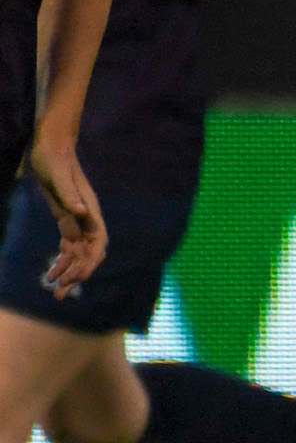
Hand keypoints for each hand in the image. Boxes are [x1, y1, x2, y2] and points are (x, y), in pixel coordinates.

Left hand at [27, 138, 98, 294]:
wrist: (52, 148)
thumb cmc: (55, 160)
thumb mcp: (59, 177)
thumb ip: (71, 195)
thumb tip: (82, 212)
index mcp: (90, 212)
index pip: (97, 244)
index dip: (89, 262)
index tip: (76, 277)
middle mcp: (87, 220)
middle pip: (88, 254)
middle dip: (77, 275)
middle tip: (61, 294)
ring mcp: (77, 221)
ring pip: (77, 254)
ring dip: (69, 274)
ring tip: (55, 293)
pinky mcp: (66, 220)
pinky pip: (67, 247)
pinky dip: (61, 262)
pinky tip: (51, 274)